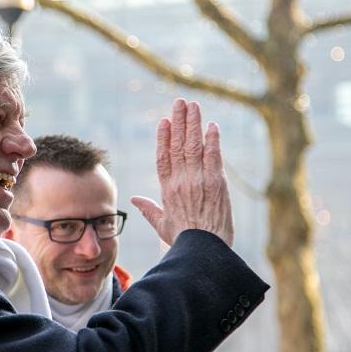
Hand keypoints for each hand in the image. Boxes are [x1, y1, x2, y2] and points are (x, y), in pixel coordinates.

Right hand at [131, 98, 233, 246]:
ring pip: (194, 145)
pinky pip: (213, 156)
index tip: (164, 121)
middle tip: (180, 102)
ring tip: (193, 105)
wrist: (202, 249)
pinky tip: (212, 126)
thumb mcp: (161, 225)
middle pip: (178, 145)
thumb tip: (134, 200)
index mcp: (167, 189)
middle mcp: (181, 180)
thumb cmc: (182, 240)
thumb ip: (148, 209)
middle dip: (179, 121)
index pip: (163, 157)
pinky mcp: (216, 182)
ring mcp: (199, 180)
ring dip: (194, 123)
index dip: (163, 138)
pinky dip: (212, 140)